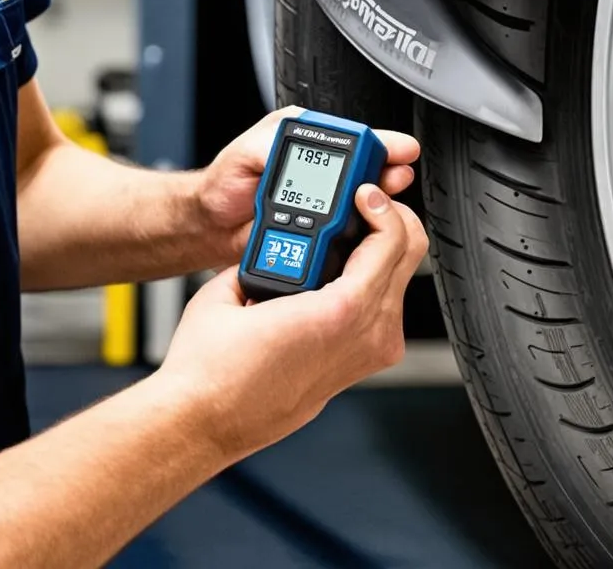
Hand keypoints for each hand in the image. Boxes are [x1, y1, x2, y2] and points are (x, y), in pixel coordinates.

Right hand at [157, 184, 427, 460]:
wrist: (204, 420)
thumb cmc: (211, 368)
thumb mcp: (233, 285)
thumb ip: (267, 251)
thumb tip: (281, 238)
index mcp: (339, 311)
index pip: (391, 240)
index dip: (381, 204)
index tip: (362, 192)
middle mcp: (365, 336)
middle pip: (409, 258)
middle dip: (390, 220)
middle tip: (361, 204)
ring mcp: (368, 355)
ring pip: (400, 283)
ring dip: (381, 249)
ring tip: (344, 232)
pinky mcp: (359, 366)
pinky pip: (383, 309)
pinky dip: (371, 279)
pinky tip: (336, 269)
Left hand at [194, 106, 420, 263]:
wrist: (211, 226)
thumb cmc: (221, 185)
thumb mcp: (244, 153)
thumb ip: (271, 143)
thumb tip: (298, 142)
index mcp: (302, 138)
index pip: (350, 137)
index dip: (379, 143)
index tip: (399, 151)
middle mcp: (317, 166)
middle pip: (367, 167)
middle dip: (387, 172)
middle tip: (394, 180)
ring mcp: (322, 197)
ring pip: (365, 198)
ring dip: (379, 202)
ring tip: (381, 204)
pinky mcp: (322, 226)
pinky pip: (350, 227)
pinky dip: (362, 228)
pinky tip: (365, 228)